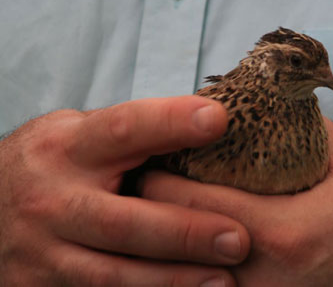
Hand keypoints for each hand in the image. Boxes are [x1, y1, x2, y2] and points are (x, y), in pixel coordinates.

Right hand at [0, 96, 249, 285]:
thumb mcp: (81, 134)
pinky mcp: (38, 286)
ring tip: (225, 280)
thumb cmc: (55, 162)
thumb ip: (132, 134)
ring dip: (172, 280)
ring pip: (112, 274)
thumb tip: (210, 121)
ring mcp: (41, 250)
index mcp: (68, 147)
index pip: (123, 129)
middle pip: (123, 221)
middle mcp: (52, 199)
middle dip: (184, 232)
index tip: (217, 120)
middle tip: (237, 239)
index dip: (170, 122)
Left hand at [141, 118, 332, 285]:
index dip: (159, 174)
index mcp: (285, 232)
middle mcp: (264, 276)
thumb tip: (262, 97)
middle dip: (157, 204)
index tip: (152, 152)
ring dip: (173, 234)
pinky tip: (201, 233)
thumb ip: (301, 125)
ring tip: (171, 201)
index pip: (189, 203)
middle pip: (174, 241)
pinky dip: (196, 258)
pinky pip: (210, 282)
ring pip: (184, 270)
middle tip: (152, 173)